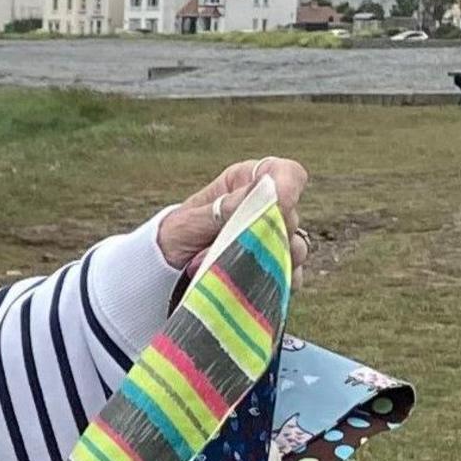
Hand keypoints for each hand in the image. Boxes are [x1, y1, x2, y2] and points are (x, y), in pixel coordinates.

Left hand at [156, 157, 307, 270]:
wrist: (164, 271)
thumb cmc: (175, 236)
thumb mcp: (189, 221)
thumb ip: (222, 208)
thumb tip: (259, 193)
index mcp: (246, 182)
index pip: (286, 173)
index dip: (288, 187)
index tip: (279, 205)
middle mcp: (265, 207)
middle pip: (291, 216)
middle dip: (261, 236)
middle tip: (225, 249)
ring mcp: (273, 239)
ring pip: (296, 249)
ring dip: (264, 263)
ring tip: (224, 271)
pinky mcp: (275, 268)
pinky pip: (290, 278)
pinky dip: (272, 284)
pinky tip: (245, 286)